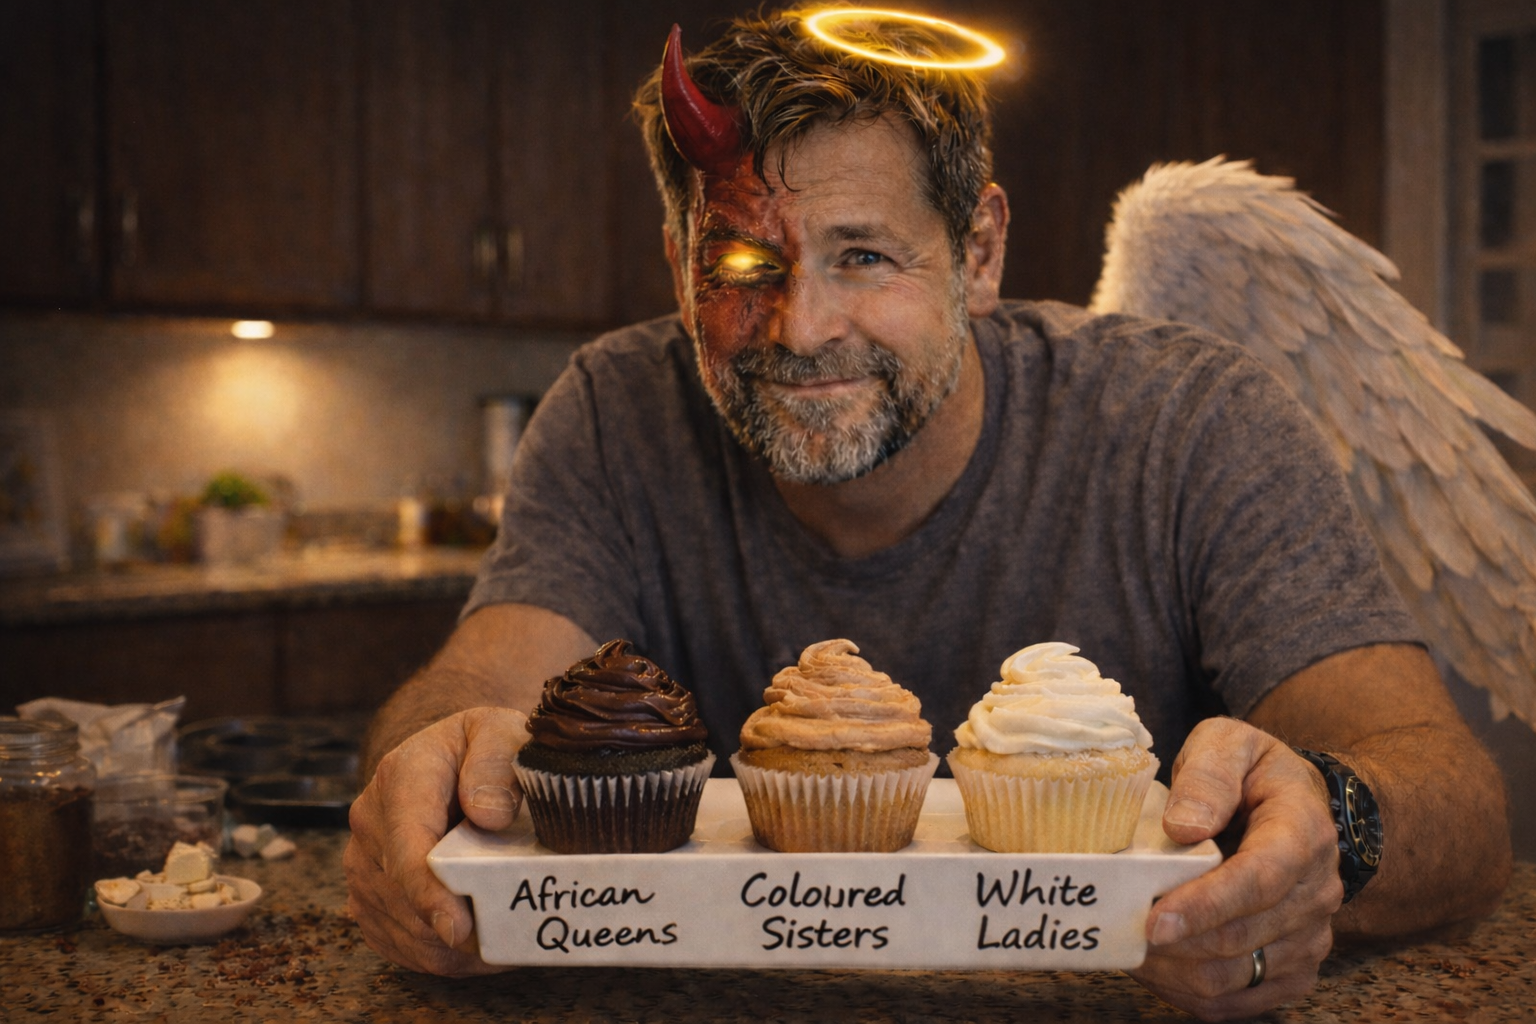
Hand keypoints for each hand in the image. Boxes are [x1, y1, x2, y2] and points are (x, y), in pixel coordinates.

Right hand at [344, 707, 529, 974]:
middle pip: (407, 899)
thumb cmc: (484, 747)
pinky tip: (483, 942)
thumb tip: (488, 815)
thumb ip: (498, 761)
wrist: (454, 758)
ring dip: (457, 948)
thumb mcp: (502, 731)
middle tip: (516, 933)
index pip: (406, 847)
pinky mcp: (368, 900)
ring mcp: (363, 867)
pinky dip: (446, 956)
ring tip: (509, 937)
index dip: (430, 894)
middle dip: (458, 926)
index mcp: (401, 777)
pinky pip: (404, 948)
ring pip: (408, 932)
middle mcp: (371, 824)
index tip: (458, 927)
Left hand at [1128, 717, 1341, 1020]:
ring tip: (1129, 947)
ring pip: (1236, 975)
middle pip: (1242, 937)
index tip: (1155, 922)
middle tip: (1119, 930)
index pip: (1259, 880)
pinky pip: (1240, 1001)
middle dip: (1176, 942)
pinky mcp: (1295, 967)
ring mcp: (1310, 935)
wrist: (1299, 804)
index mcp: (1304, 832)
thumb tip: (1183, 826)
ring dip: (1177, 970)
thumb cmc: (1253, 772)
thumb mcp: (1229, 744)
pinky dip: (1192, 993)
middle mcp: (1317, 891)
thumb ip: (1208, 776)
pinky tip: (1157, 969)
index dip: (1206, 906)